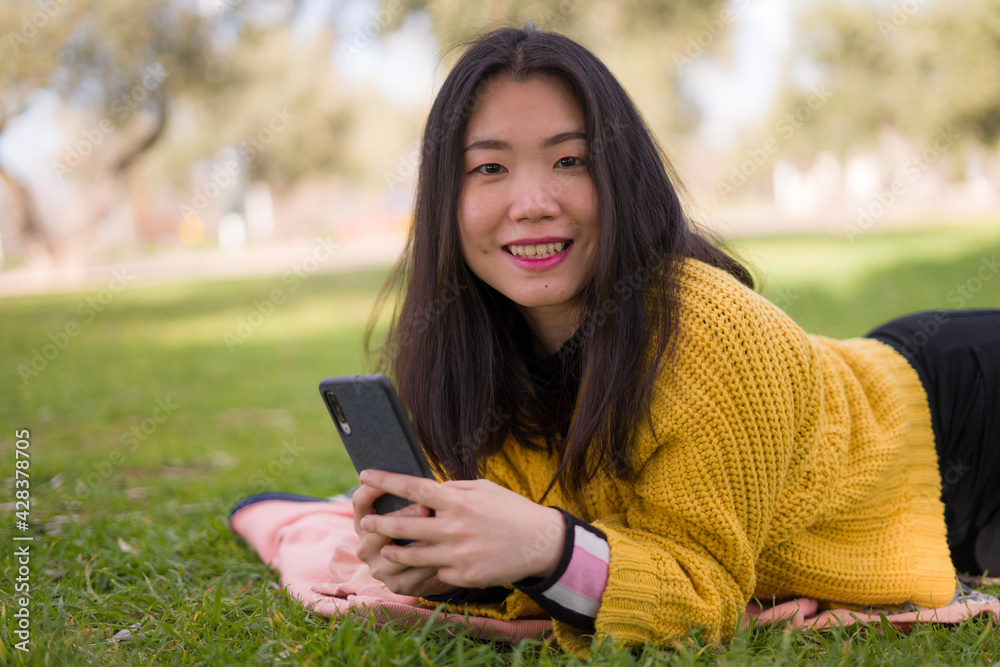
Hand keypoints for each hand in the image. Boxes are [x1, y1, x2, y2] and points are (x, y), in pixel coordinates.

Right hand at [352, 479, 456, 596]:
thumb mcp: (411, 507)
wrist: (432, 562)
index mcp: (364, 522)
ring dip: (416, 543)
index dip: (374, 487)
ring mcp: (378, 568)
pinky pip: (410, 575)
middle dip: (401, 516)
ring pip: (393, 554)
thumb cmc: (422, 524)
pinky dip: (427, 564)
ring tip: (438, 533)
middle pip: (375, 528)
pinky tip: (443, 554)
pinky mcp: (396, 586)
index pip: (360, 501)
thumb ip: (409, 492)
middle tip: (425, 507)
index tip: (393, 476)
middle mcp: (365, 546)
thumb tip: (415, 467)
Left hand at [356, 469, 564, 589]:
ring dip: (393, 551)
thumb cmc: (511, 511)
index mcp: (458, 500)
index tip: (365, 474)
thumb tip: (427, 491)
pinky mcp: (463, 576)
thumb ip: (453, 489)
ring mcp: (457, 554)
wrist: (541, 543)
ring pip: (412, 555)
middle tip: (364, 522)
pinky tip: (416, 565)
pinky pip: (434, 572)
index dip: (386, 480)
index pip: (414, 488)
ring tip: (383, 549)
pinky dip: (424, 568)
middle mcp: (454, 527)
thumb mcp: (483, 489)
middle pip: (403, 525)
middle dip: (379, 523)